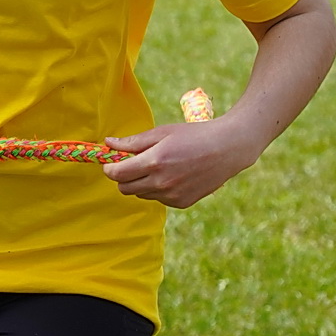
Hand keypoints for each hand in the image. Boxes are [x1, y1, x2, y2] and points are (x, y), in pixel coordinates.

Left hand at [102, 117, 263, 208]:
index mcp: (154, 162)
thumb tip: (109, 144)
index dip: (109, 168)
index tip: (111, 162)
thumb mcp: (162, 133)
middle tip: (132, 164)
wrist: (227, 149)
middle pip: (125, 189)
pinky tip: (173, 175)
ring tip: (158, 166)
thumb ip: (133, 142)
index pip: (117, 174)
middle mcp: (162, 183)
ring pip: (141, 194)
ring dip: (141, 183)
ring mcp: (172, 196)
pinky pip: (158, 199)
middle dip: (123, 177)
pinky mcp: (182, 203)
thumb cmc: (193, 136)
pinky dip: (158, 189)